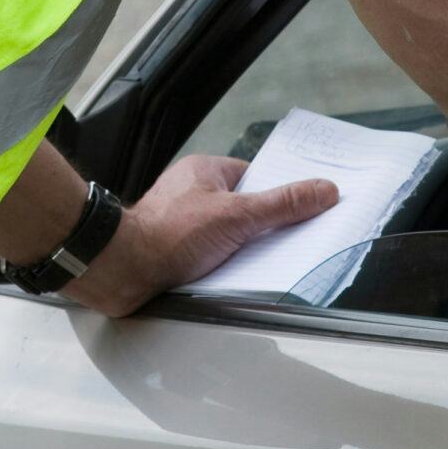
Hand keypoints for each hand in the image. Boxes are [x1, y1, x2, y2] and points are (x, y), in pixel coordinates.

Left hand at [63, 154, 336, 317]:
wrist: (123, 270)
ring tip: (264, 263)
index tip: (306, 206)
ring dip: (245, 250)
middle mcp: (193, 193)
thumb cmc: (170, 233)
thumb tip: (324, 190)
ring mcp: (182, 222)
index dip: (280, 193)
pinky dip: (226, 266)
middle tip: (290, 241)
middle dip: (264, 227)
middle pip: (245, 208)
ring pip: (229, 234)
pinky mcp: (176, 251)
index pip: (256, 178)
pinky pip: (212, 254)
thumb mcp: (238, 216)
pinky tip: (237, 277)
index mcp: (206, 171)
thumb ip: (283, 204)